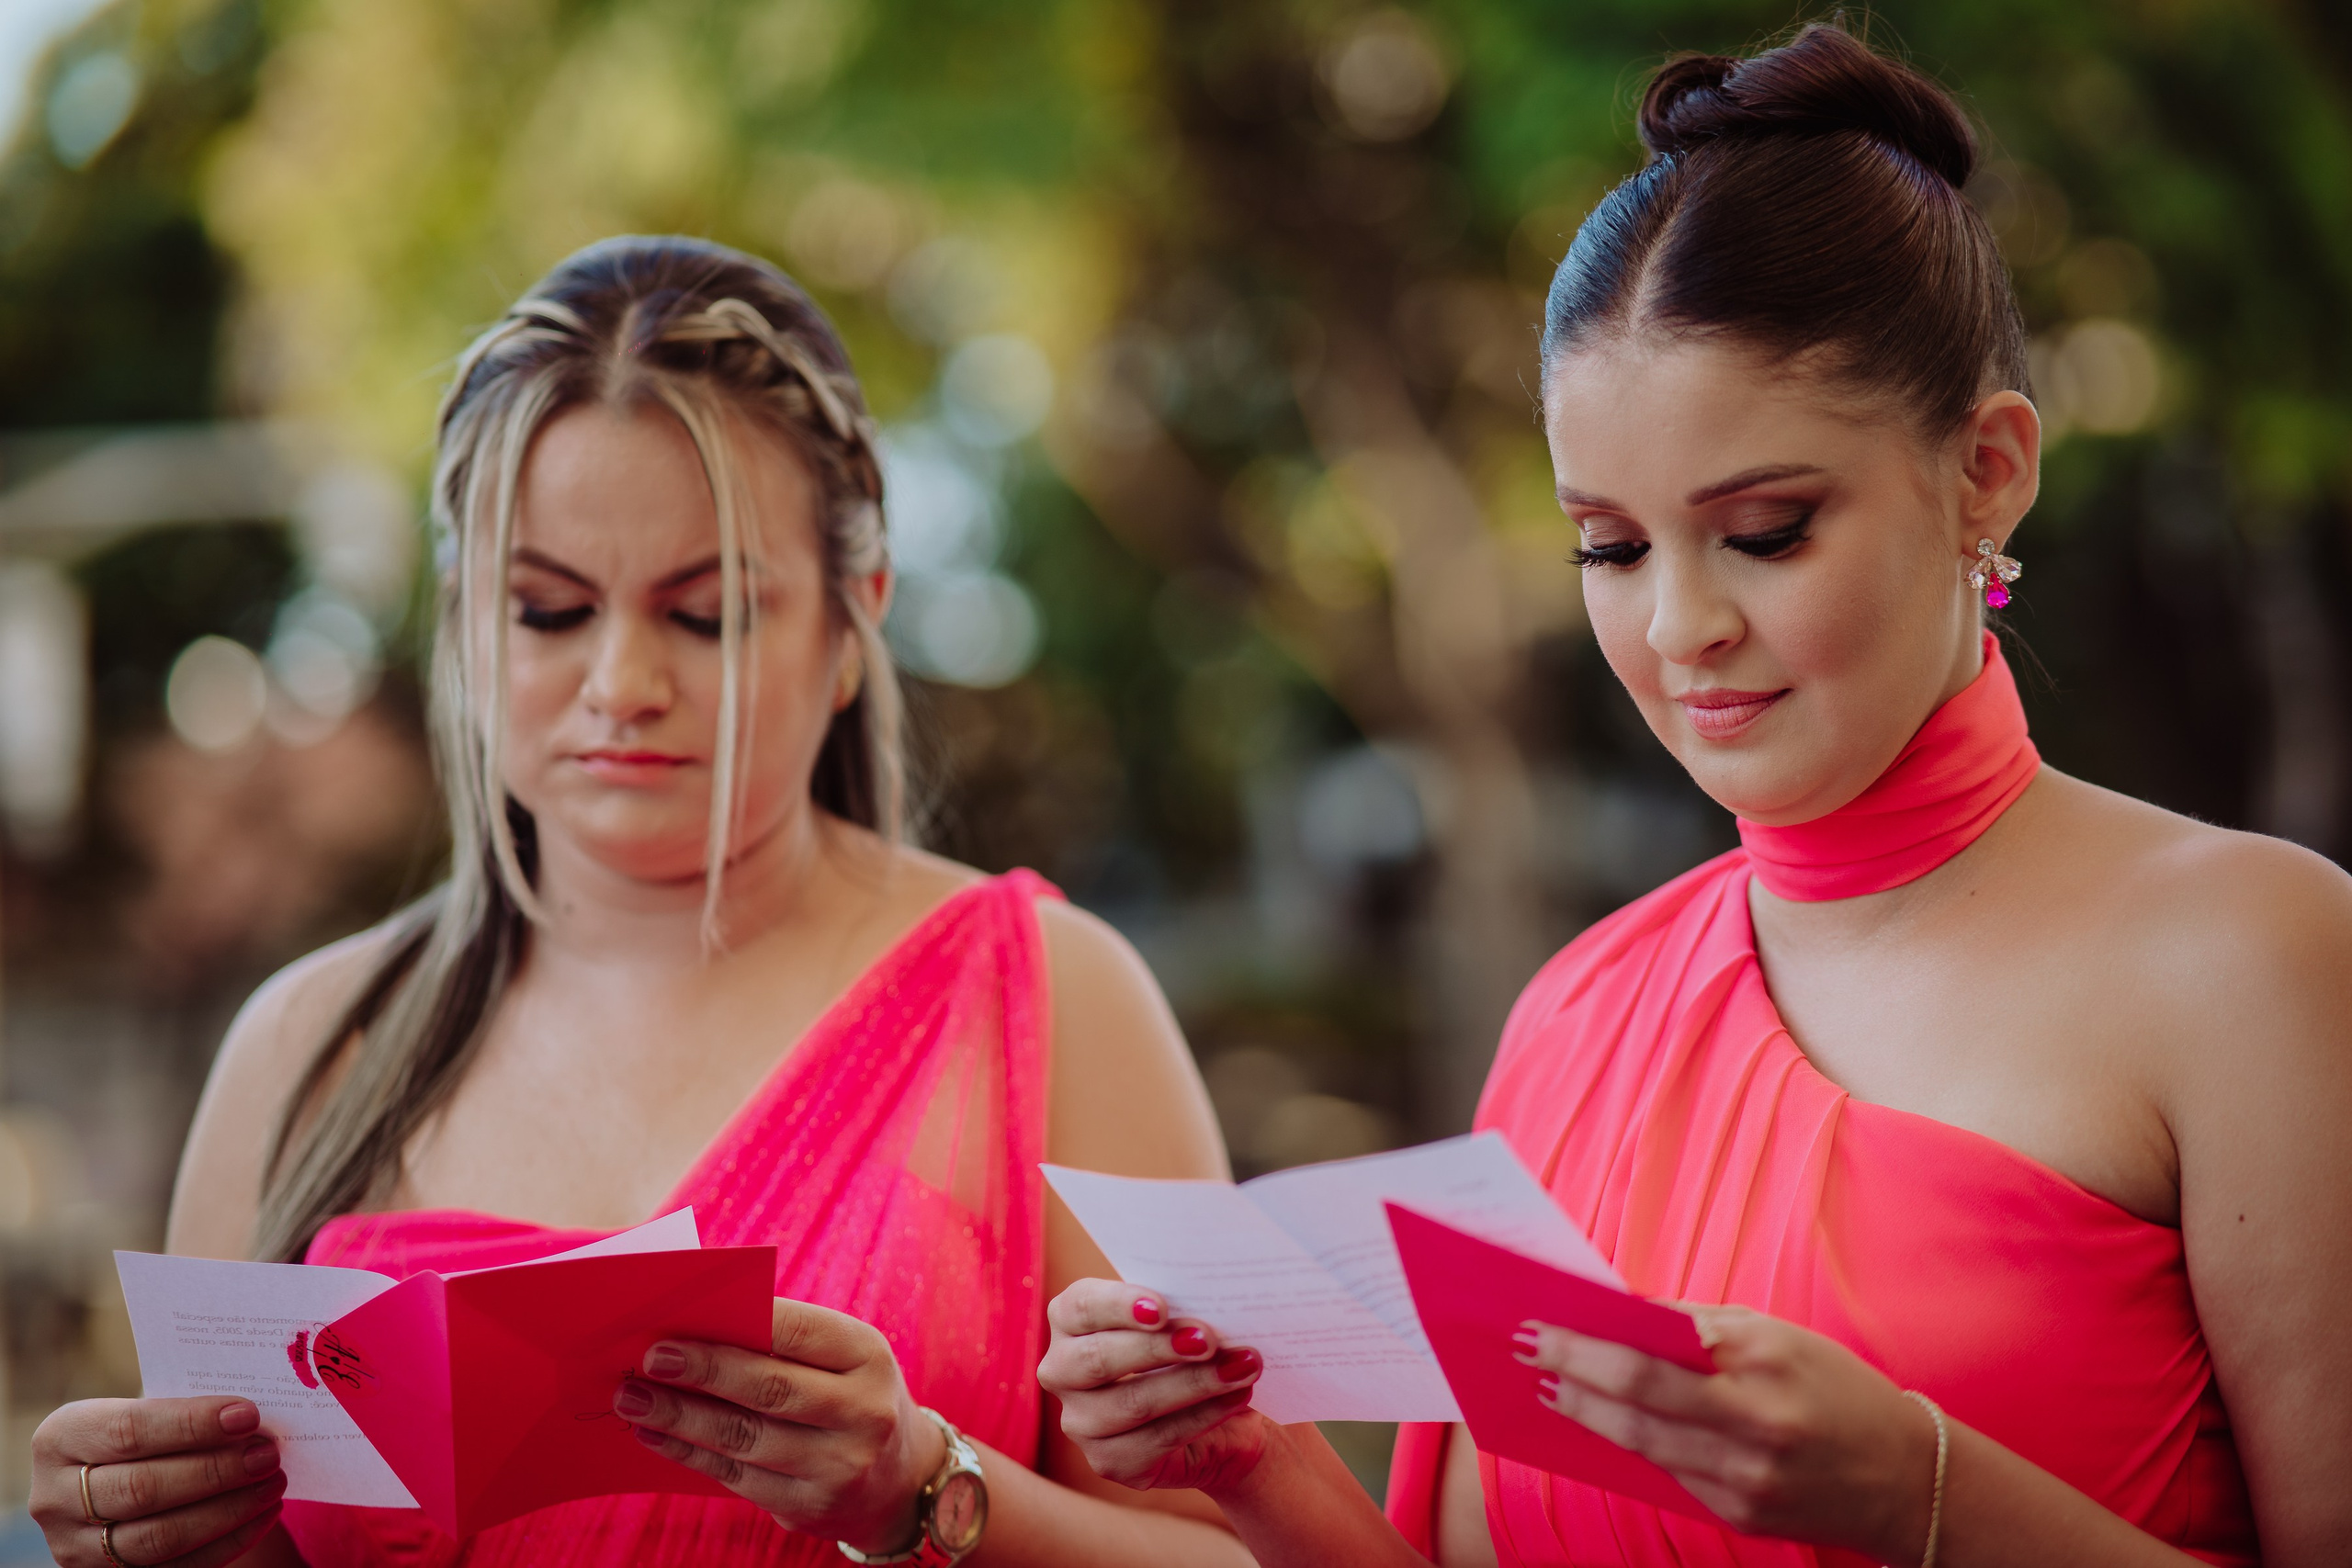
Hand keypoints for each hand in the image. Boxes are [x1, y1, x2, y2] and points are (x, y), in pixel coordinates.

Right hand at [29, 1397, 286, 1566]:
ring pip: (158, 1537)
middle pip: (141, 1489)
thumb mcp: (151, 1411)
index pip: (127, 1430)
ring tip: (273, 1482)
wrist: (130, 1477)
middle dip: (215, 1471)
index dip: (191, 1424)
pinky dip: (229, 1540)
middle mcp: (54, 1498)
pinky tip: (264, 1513)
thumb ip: (187, 1413)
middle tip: (268, 1454)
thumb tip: (252, 1417)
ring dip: (228, 1510)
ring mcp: (76, 1547)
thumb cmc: (151, 1434)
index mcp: (61, 1438)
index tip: (247, 1415)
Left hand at [616, 1298, 945, 1554]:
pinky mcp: (811, 1507)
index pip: (796, 1332)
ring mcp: (840, 1466)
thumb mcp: (841, 1358)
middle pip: (768, 1388)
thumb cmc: (849, 1395)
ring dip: (680, 1418)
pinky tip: (656, 1436)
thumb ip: (783, 1342)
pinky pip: (736, 1476)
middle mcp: (864, 1412)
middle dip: (701, 1372)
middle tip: (649, 1360)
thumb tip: (694, 1331)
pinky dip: (690, 1454)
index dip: (732, 1329)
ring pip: (744, 1437)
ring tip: (635, 1399)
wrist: (897, 1479)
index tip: (674, 1327)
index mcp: (869, 1355)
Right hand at [1037, 1278, 1268, 1495]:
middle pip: (1099, 1359)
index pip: (1081, 1306)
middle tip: (1210, 1340)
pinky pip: (1157, 1440)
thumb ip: (1182, 1307)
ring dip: (1193, 1383)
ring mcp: (1080, 1422)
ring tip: (1241, 1367)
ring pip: (1132, 1403)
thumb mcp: (1183, 1318)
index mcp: (1070, 1320)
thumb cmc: (1193, 1348)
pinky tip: (1237, 1397)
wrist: (1221, 1412)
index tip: (1163, 1308)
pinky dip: (1204, 1415)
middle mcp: (1061, 1370)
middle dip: (1158, 1348)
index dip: (1119, 1305)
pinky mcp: (1109, 1461)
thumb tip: (1210, 1302)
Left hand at [1516, 1305, 1936, 1562]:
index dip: (1586, 1344)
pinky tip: (1605, 1424)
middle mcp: (1752, 1427)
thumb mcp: (1777, 1337)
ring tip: (1553, 1388)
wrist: (1908, 1480)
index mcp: (1761, 1366)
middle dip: (1572, 1374)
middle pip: (1635, 1403)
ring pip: (1641, 1445)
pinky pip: (1670, 1474)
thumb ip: (1699, 1327)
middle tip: (1527, 1351)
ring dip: (1588, 1415)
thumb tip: (1622, 1311)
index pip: (1650, 1356)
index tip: (1542, 1325)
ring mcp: (1744, 1480)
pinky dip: (1633, 1445)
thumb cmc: (1837, 1391)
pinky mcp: (1740, 1516)